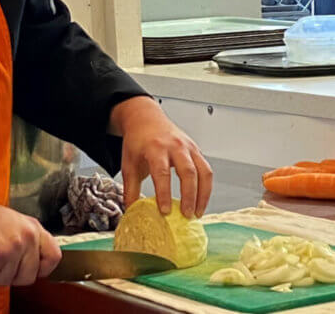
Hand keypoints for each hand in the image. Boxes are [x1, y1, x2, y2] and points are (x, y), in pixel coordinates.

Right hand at [0, 178, 60, 285]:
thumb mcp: (13, 223)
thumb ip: (25, 241)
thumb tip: (30, 265)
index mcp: (33, 228)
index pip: (54, 256)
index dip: (42, 269)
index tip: (29, 270)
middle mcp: (27, 237)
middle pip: (29, 276)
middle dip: (10, 277)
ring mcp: (13, 246)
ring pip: (7, 280)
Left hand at [110, 96, 212, 217]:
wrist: (146, 119)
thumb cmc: (138, 141)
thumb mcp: (128, 163)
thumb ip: (130, 188)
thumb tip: (131, 211)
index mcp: (155, 148)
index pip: (162, 173)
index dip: (164, 193)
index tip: (164, 211)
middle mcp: (175, 146)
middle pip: (188, 172)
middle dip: (189, 196)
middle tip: (186, 215)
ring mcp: (188, 147)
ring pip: (203, 171)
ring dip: (203, 194)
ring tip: (197, 213)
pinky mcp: (196, 150)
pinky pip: (206, 170)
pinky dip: (206, 188)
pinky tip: (200, 201)